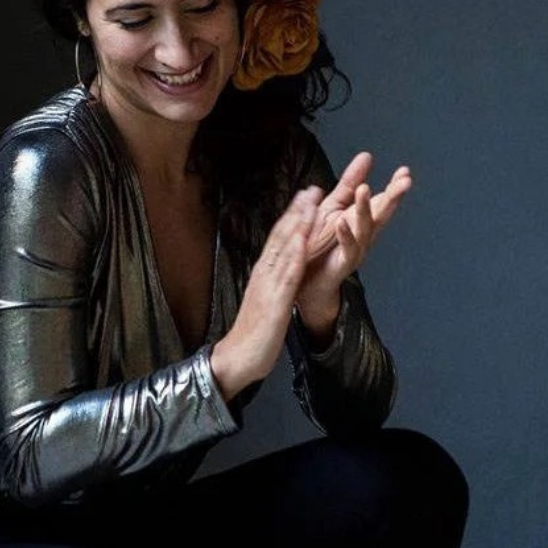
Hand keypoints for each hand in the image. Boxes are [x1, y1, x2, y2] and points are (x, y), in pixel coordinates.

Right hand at [210, 185, 321, 399]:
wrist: (236, 359)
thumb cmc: (253, 334)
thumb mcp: (266, 303)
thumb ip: (272, 284)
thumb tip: (279, 271)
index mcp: (263, 275)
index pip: (278, 241)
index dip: (292, 218)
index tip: (304, 198)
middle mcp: (264, 275)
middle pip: (281, 238)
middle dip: (297, 212)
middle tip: (311, 188)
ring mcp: (268, 287)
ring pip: (284, 250)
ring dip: (298, 225)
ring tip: (311, 204)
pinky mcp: (274, 302)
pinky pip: (286, 275)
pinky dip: (295, 255)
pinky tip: (304, 239)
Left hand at [306, 152, 411, 263]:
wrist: (309, 282)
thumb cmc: (322, 244)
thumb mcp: (333, 206)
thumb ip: (350, 182)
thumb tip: (366, 156)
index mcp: (362, 219)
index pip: (383, 200)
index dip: (395, 187)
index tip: (405, 172)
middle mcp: (364, 234)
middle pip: (382, 213)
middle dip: (393, 197)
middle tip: (404, 181)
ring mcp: (357, 249)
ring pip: (365, 228)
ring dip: (366, 208)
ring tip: (364, 189)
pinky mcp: (344, 263)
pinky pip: (347, 248)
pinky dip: (346, 234)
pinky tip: (342, 221)